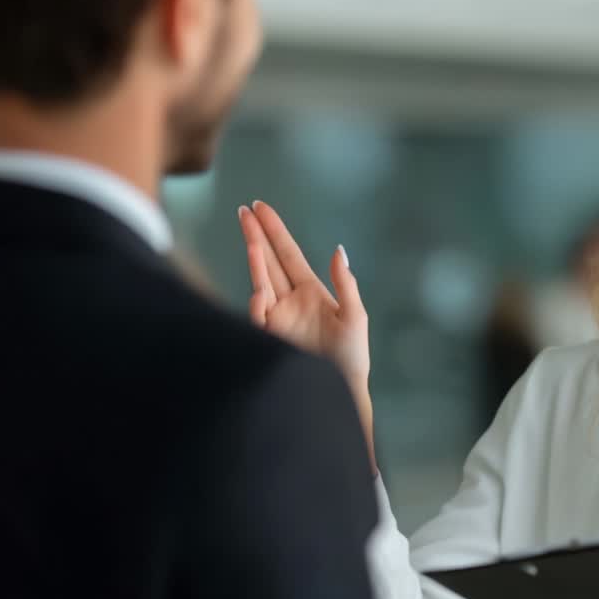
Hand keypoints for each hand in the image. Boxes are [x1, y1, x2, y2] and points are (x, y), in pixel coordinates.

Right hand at [238, 201, 374, 466]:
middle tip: (243, 210)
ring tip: (251, 238)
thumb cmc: (351, 357)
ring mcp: (276, 316)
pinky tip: (261, 291)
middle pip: (268, 260)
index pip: (287, 253)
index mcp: (310, 290)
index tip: (259, 208)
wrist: (340, 390)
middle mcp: (288, 299)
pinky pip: (259, 314)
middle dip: (256, 235)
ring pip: (260, 280)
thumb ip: (345, 284)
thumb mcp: (355, 316)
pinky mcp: (269, 335)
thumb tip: (338, 251)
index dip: (274, 231)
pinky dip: (259, 301)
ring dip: (255, 259)